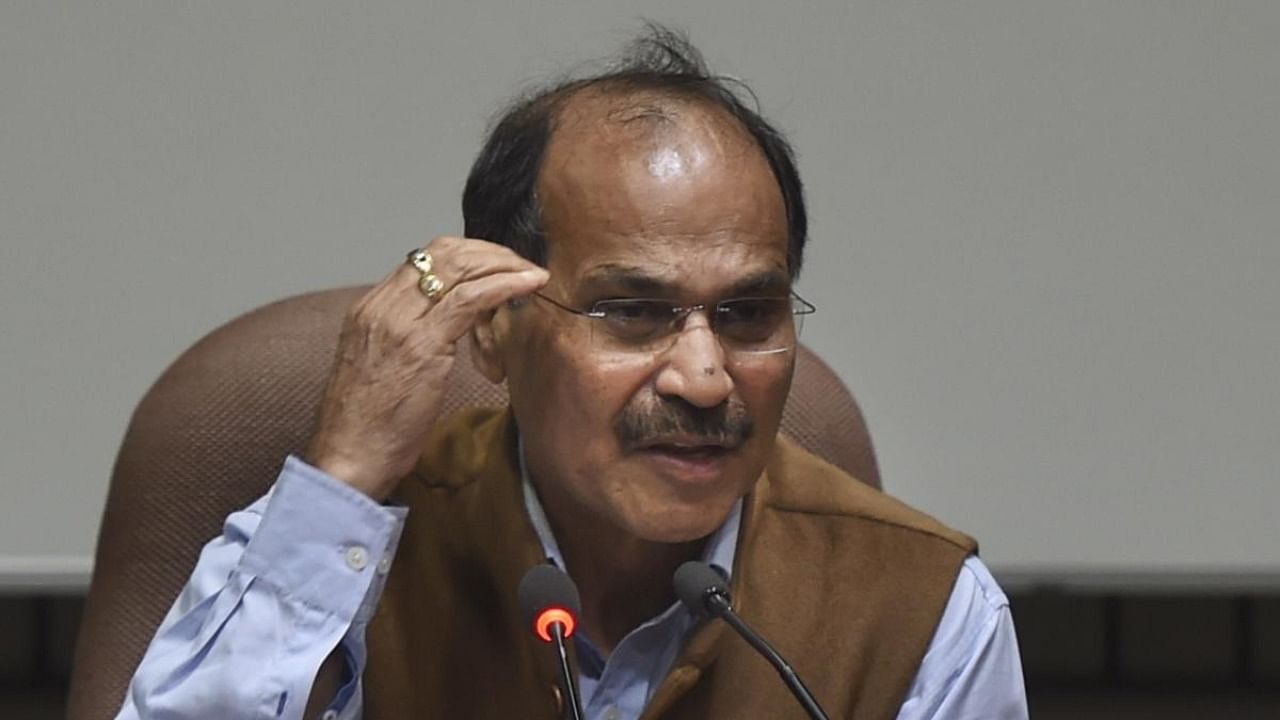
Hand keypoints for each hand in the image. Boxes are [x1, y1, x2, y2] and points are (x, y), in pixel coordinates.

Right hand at [304, 236, 547, 499]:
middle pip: (444, 253)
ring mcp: (400, 322)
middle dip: (490, 253)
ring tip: (531, 277)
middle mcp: (381, 306)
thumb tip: (447, 327)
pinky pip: (472, 298)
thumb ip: (407, 339)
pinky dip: (506, 284)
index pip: (424, 258)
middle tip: (520, 267)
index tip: (497, 266)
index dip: (468, 255)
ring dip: (503, 266)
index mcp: (369, 309)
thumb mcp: (384, 368)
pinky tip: (530, 285)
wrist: (346, 459)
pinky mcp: (422, 344)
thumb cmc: (368, 427)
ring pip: (460, 267)